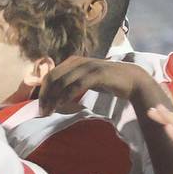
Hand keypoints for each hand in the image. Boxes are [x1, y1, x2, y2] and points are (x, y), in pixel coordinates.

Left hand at [38, 56, 162, 115]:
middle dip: (45, 96)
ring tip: (50, 111)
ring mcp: (87, 66)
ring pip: (63, 81)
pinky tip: (62, 105)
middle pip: (53, 78)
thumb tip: (52, 96)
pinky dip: (67, 95)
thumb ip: (70, 83)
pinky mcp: (97, 74)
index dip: (42, 92)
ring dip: (54, 98)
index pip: (50, 75)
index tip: (40, 108)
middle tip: (43, 112)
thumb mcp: (85, 79)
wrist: (131, 79)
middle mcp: (77, 61)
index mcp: (72, 61)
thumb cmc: (106, 81)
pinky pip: (77, 85)